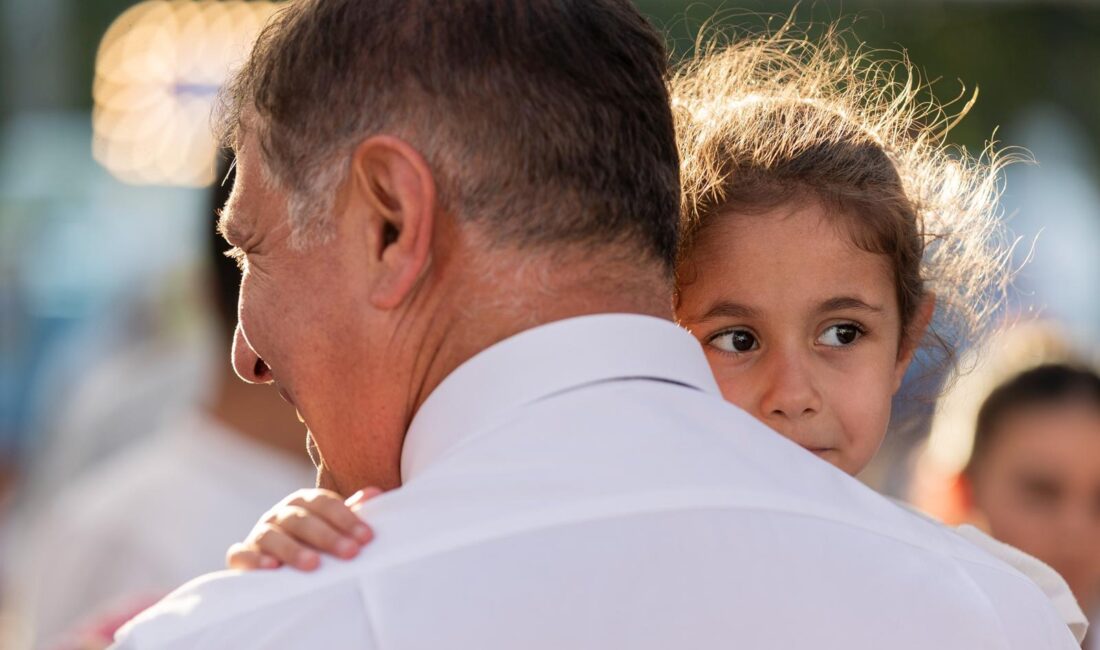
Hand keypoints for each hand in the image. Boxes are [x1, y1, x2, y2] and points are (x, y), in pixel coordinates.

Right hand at [226, 487, 381, 570]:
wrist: (275, 559)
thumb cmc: (313, 542)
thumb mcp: (332, 525)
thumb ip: (350, 512)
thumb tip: (377, 493)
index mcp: (304, 502)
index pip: (325, 503)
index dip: (347, 518)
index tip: (367, 537)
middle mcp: (281, 514)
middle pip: (303, 520)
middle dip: (328, 536)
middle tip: (351, 552)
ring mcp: (260, 533)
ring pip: (273, 536)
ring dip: (293, 550)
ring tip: (313, 565)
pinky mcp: (242, 555)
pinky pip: (241, 555)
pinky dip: (254, 560)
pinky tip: (271, 569)